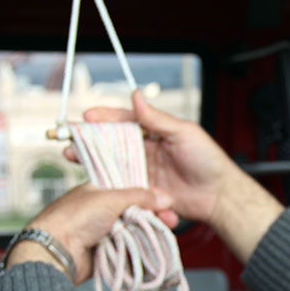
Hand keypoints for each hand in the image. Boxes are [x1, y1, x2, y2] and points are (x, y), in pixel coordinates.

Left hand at [6, 184, 171, 283]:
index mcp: (99, 191)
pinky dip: (141, 249)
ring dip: (150, 233)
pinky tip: (155, 248)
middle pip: (136, 212)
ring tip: (166, 235)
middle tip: (171, 220)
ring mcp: (103, 232)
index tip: (168, 202)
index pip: (131, 190)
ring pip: (135, 231)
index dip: (150, 195)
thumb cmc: (75, 218)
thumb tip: (165, 197)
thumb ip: (140, 196)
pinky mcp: (105, 251)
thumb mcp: (110, 198)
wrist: (55, 252)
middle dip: (155, 216)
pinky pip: (129, 249)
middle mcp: (101, 211)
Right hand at [71, 90, 284, 262]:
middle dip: (90, 139)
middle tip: (70, 138)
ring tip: (73, 156)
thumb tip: (136, 95)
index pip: (126, 120)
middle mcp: (147, 150)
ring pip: (113, 163)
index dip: (106, 118)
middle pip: (113, 142)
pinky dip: (107, 182)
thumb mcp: (184, 133)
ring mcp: (144, 170)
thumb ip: (157, 118)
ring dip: (92, 160)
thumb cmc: (208, 160)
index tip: (88, 116)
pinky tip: (91, 179)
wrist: (219, 195)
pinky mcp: (144, 190)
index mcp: (156, 131)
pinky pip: (122, 185)